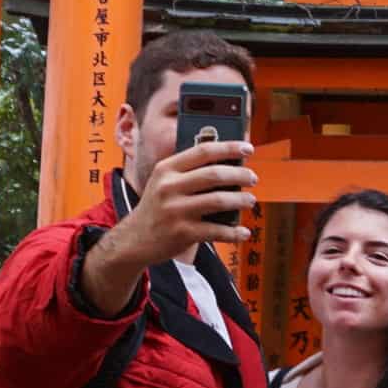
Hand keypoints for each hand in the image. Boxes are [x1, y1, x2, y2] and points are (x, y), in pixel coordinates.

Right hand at [90, 137, 259, 292]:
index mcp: (167, 169)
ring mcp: (175, 211)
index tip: (248, 148)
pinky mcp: (182, 233)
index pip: (203, 151)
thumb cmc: (157, 207)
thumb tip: (229, 164)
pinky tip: (243, 232)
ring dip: (240, 200)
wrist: (134, 240)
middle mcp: (169, 187)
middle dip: (239, 175)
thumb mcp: (164, 182)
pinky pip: (216, 230)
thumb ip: (189, 172)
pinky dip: (234, 232)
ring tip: (250, 200)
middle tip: (252, 178)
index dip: (229, 148)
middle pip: (214, 175)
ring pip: (218, 201)